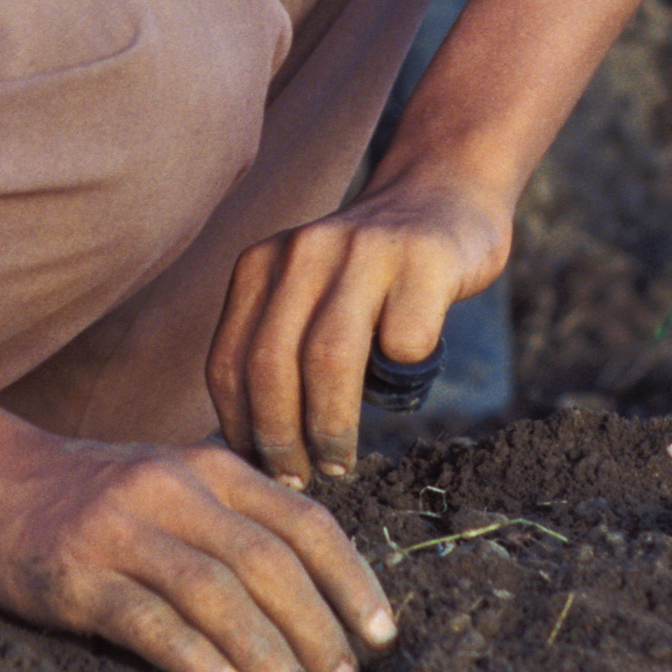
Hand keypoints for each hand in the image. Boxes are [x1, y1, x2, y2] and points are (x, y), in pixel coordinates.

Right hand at [0, 433, 394, 671]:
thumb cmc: (95, 497)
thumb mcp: (174, 486)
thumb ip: (235, 523)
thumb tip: (320, 601)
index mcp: (210, 468)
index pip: (303, 522)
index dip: (350, 579)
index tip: (381, 633)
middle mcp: (173, 489)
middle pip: (267, 560)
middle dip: (316, 626)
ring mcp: (121, 529)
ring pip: (214, 590)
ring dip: (267, 650)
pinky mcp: (75, 572)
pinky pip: (146, 617)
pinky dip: (193, 655)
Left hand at [209, 179, 512, 489]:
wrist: (442, 195)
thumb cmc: (372, 274)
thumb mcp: (307, 292)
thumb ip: (279, 346)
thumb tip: (251, 448)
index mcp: (263, 263)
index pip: (229, 360)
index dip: (239, 427)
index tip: (258, 469)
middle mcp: (305, 250)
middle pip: (272, 363)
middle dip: (279, 436)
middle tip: (299, 476)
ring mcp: (365, 250)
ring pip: (330, 357)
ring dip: (330, 424)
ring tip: (338, 460)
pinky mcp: (424, 260)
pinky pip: (404, 342)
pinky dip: (400, 379)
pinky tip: (403, 386)